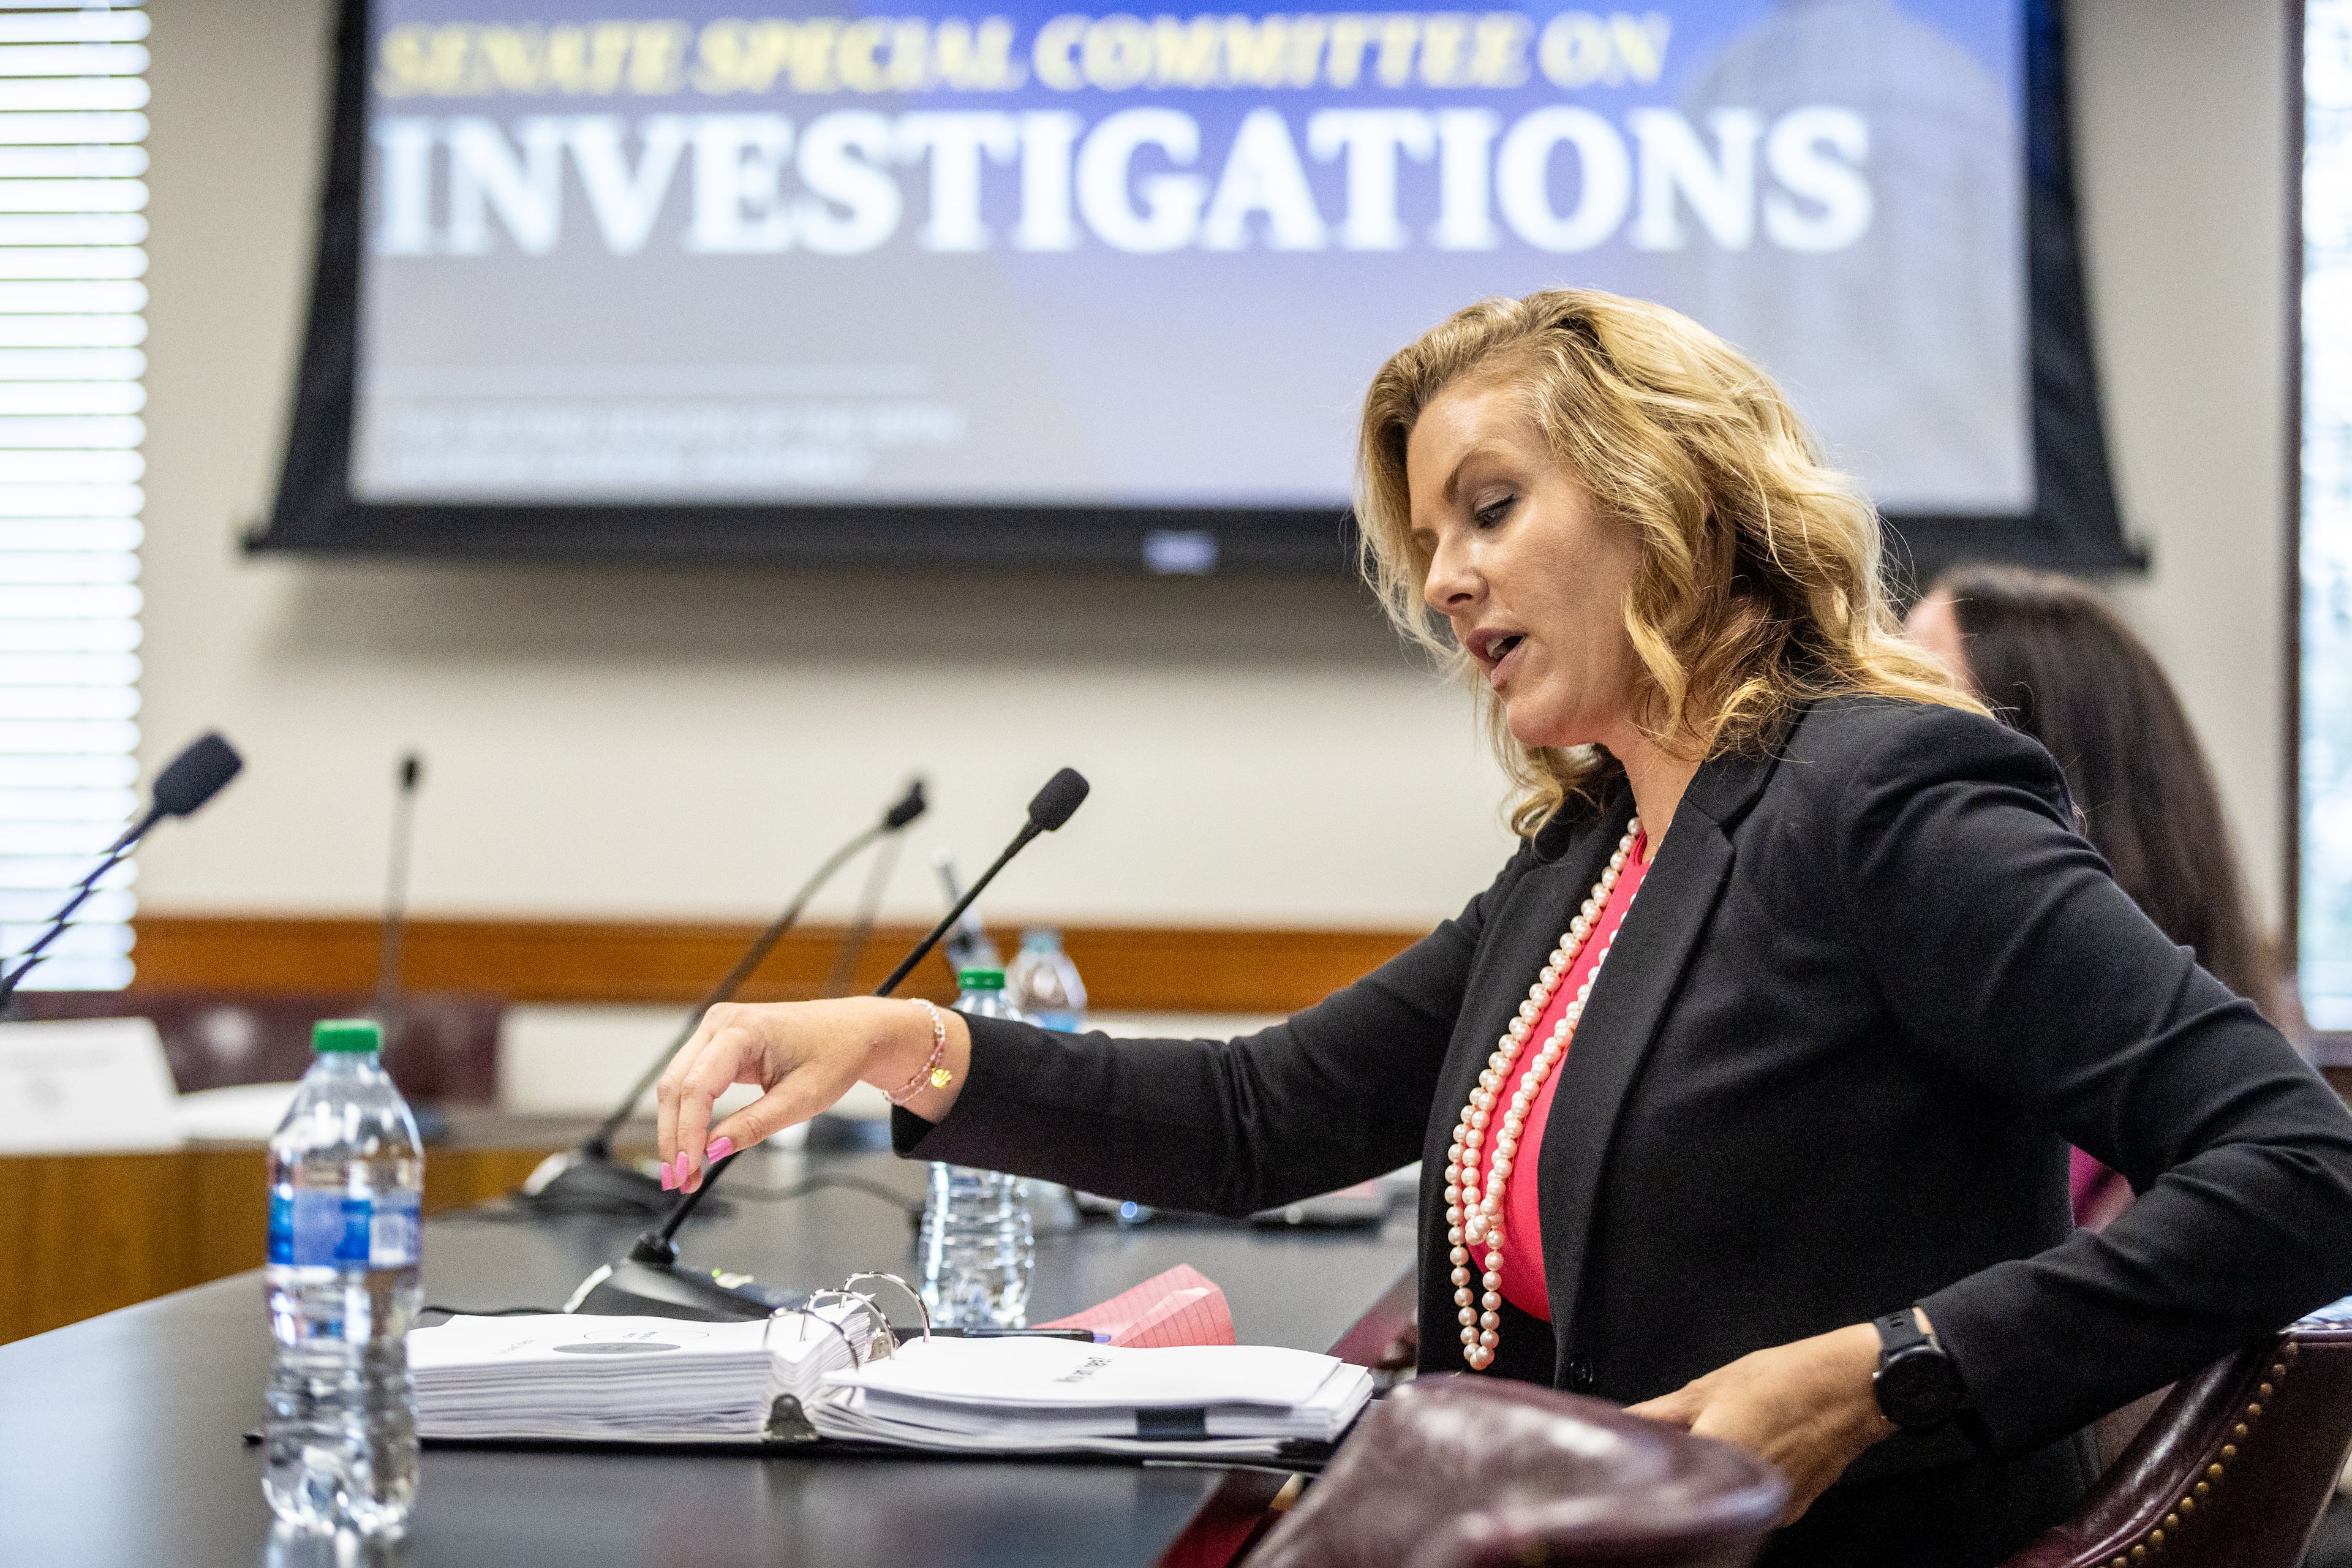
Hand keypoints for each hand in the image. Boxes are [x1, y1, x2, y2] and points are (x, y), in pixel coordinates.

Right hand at [653, 997, 970, 1192]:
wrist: (854, 1031)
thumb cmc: (836, 1054)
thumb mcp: (802, 1100)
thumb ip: (754, 1126)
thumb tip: (713, 1150)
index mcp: (742, 1029)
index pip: (696, 1087)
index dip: (686, 1133)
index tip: (687, 1170)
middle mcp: (721, 1023)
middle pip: (675, 1086)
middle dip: (673, 1137)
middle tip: (679, 1180)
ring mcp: (716, 1030)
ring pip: (676, 1085)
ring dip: (676, 1129)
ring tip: (684, 1171)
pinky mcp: (717, 1043)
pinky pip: (690, 1080)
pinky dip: (687, 1115)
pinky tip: (691, 1145)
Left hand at [1624, 1321, 1895, 1522]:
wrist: (1855, 1388)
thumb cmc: (1789, 1380)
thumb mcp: (1712, 1386)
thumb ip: (1662, 1413)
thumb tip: (1626, 1423)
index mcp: (1719, 1463)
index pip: (1662, 1481)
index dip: (1645, 1469)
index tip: (1637, 1458)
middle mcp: (1747, 1496)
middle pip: (1693, 1494)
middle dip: (1681, 1472)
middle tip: (1681, 1443)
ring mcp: (1772, 1508)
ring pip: (1724, 1499)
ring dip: (1714, 1478)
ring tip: (1723, 1441)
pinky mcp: (1790, 1510)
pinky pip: (1751, 1502)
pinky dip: (1742, 1483)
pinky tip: (1749, 1452)